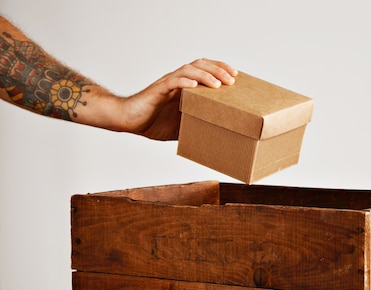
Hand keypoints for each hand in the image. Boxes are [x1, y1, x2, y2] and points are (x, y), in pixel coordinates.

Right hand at [118, 59, 237, 139]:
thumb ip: (196, 126)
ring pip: (188, 70)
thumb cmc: (153, 122)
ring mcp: (168, 84)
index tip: (236, 76)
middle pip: (200, 65)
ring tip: (218, 84)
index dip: (220, 70)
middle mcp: (178, 81)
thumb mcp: (182, 127)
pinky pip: (172, 82)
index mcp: (185, 87)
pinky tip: (194, 85)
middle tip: (233, 79)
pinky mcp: (157, 90)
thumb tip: (216, 138)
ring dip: (205, 75)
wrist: (129, 121)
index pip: (205, 70)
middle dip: (218, 69)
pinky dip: (183, 82)